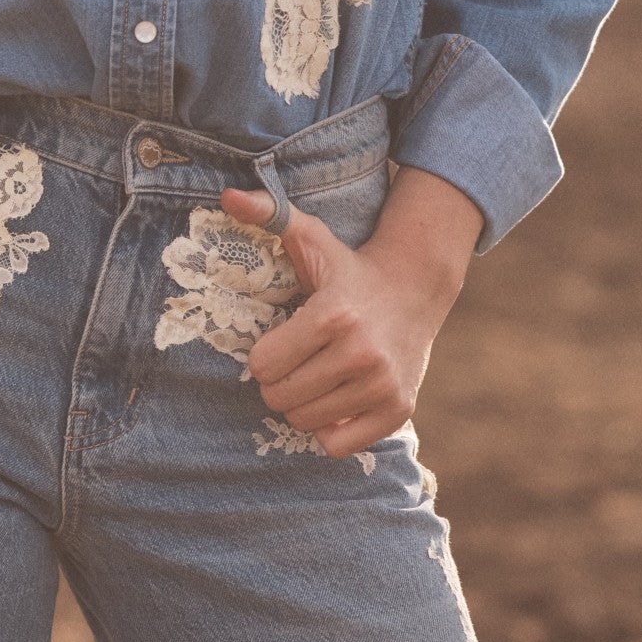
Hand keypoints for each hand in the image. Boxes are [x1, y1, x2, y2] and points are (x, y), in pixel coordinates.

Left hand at [220, 166, 483, 462]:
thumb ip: (268, 213)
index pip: (264, 365)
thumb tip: (227, 196)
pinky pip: (338, 445)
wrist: (414, 289)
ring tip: (313, 376)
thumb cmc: (348, 267)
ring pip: (306, 421)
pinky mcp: (399, 411)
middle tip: (293, 362)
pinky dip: (329, 428)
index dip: (263, 355)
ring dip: (301, 403)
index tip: (276, 341)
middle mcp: (362, 352)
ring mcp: (383, 385)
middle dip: (277, 382)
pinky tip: (335, 398)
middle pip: (281, 397)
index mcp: (333, 313)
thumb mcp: (310, 236)